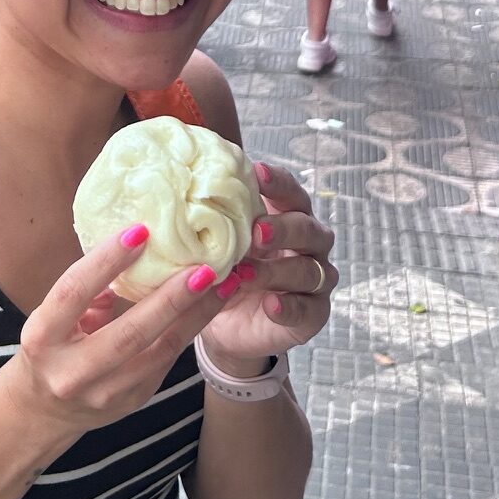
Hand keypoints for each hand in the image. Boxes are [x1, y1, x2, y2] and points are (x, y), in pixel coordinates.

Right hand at [9, 226, 228, 439]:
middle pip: (128, 333)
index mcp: (42, 338)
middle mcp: (71, 371)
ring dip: (195, 316)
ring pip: (159, 352)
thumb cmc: (49, 347)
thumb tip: (130, 254)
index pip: (73, 293)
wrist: (43, 411)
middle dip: (170, 299)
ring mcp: (104, 393)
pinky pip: (165, 362)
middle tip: (203, 268)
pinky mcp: (131, 402)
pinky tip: (207, 307)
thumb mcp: (51, 316)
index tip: (140, 231)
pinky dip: (189, 331)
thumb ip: (86, 290)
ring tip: (222, 286)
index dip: (106, 261)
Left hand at [202, 161, 336, 367]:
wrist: (228, 325)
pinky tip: (269, 305)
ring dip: (277, 270)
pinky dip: (289, 307)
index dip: (278, 183)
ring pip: (308, 270)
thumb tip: (183, 187)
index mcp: (289, 217)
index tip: (257, 173)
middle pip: (307, 229)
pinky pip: (308, 309)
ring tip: (247, 274)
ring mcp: (315, 280)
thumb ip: (215, 221)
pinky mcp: (314, 313)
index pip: (291, 193)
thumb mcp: (219, 245)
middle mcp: (309, 245)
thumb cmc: (227, 272)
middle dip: (282, 228)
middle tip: (256, 231)